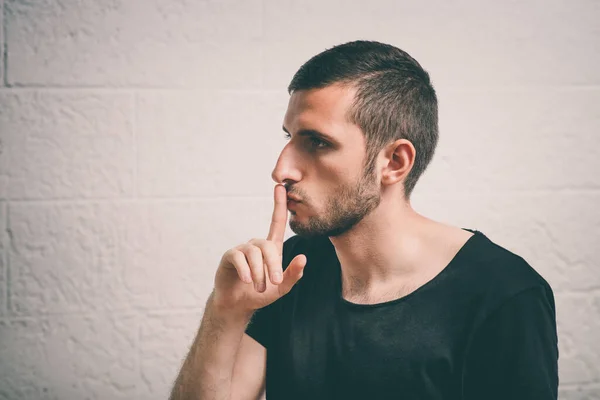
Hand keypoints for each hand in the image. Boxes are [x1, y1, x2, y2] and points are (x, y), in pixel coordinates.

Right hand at [213, 184, 306, 314]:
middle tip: (274, 282)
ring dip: (259, 272)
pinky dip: (245, 270)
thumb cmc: (260, 294)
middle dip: (273, 265)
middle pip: (268, 245)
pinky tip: (247, 280)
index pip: (277, 222)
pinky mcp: (230, 256)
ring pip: (254, 253)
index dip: (279, 205)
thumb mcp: (281, 287)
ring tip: (259, 287)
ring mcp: (242, 249)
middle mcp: (257, 245)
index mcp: (271, 248)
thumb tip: (303, 257)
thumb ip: (293, 274)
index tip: (281, 187)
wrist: (238, 305)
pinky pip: (239, 257)